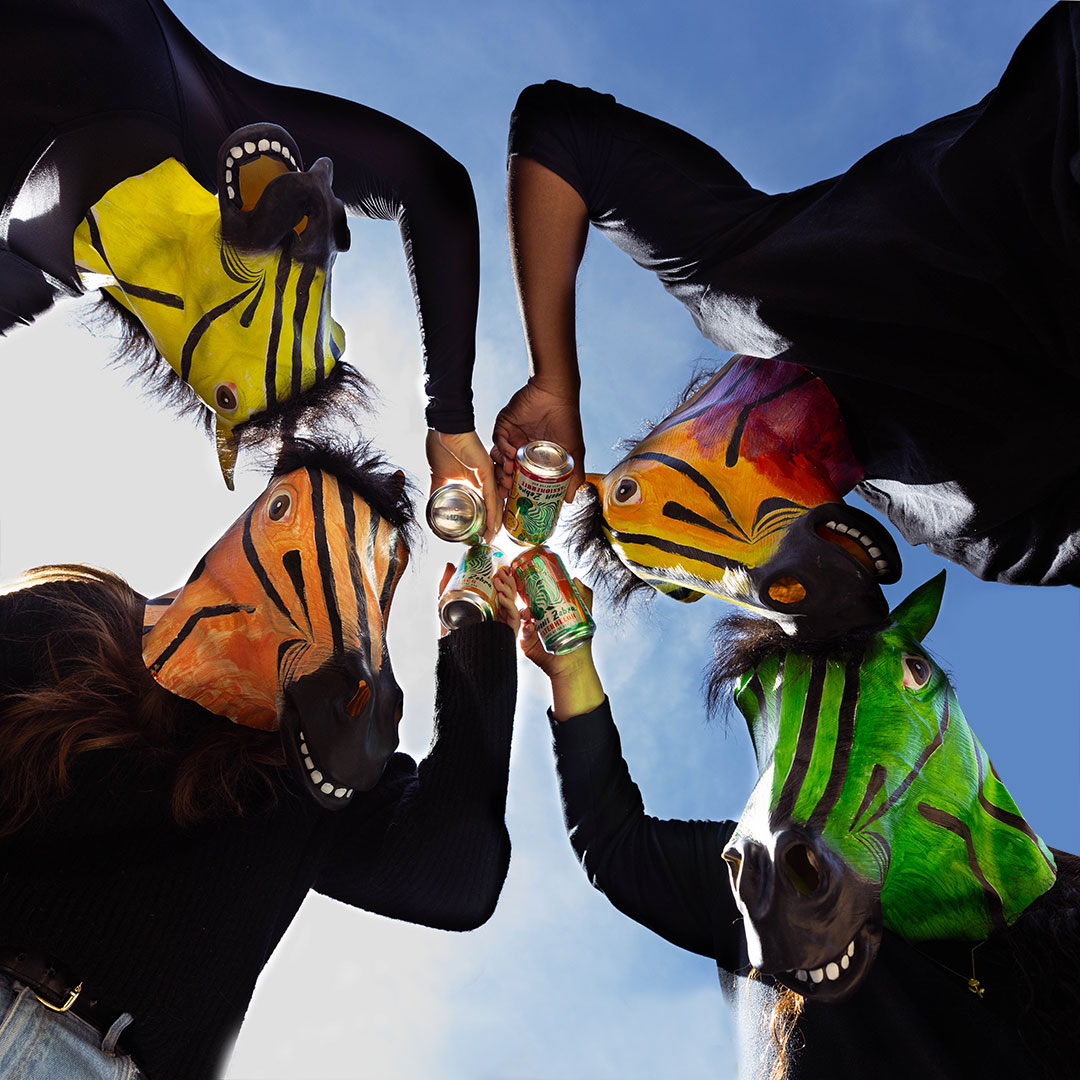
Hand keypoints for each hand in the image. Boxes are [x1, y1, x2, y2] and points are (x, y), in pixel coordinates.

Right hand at [427, 430, 500, 542]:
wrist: (443, 428)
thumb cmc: (442, 445)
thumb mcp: (439, 475)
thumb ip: (438, 490)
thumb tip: (431, 505)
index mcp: (476, 478)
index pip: (484, 502)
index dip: (485, 518)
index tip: (482, 534)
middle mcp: (485, 477)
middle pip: (493, 505)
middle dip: (492, 524)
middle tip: (489, 541)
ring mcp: (488, 474)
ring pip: (495, 502)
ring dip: (494, 522)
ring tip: (492, 537)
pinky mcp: (486, 470)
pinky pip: (492, 494)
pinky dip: (493, 511)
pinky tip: (494, 524)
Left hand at [438, 563, 521, 637]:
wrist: (458, 655)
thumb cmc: (455, 633)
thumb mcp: (448, 605)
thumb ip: (447, 586)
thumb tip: (450, 565)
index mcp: (491, 607)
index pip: (503, 590)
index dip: (505, 578)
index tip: (500, 567)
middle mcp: (500, 614)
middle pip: (511, 593)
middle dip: (508, 580)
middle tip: (500, 571)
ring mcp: (505, 623)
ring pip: (513, 601)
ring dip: (508, 589)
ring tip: (498, 581)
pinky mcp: (509, 631)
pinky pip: (514, 615)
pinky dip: (508, 604)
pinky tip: (500, 597)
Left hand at [490, 378, 585, 501]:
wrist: (557, 394)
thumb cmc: (567, 420)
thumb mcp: (574, 452)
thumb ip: (574, 475)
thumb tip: (570, 499)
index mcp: (535, 457)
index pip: (521, 479)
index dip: (517, 491)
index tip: (515, 502)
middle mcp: (521, 449)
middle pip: (506, 471)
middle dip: (504, 483)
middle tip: (506, 491)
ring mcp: (511, 437)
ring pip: (499, 459)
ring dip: (501, 469)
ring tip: (509, 475)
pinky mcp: (504, 425)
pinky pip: (497, 442)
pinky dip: (502, 450)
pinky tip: (511, 455)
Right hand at [517, 578, 604, 719]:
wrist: (573, 663)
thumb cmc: (578, 640)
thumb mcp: (584, 612)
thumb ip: (583, 594)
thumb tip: (575, 578)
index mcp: (540, 609)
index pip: (525, 592)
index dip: (517, 581)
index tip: (512, 571)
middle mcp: (530, 618)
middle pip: (514, 599)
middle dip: (507, 587)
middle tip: (503, 576)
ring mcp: (525, 629)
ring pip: (512, 612)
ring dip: (507, 600)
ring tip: (506, 592)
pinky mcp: (524, 642)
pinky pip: (518, 630)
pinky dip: (521, 624)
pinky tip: (528, 622)